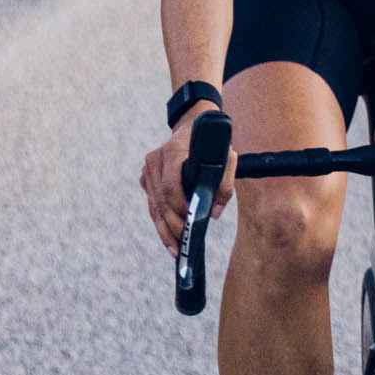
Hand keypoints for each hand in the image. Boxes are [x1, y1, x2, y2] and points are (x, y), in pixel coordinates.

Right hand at [139, 104, 227, 251]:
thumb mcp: (227, 157)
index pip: (170, 184)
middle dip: (172, 225)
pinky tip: (169, 238)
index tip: (189, 221)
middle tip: (183, 246)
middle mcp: (155, 161)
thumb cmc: (212, 142)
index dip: (178, 205)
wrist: (193, 124)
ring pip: (154, 206)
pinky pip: (153, 204)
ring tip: (175, 250)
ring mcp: (148, 170)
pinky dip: (160, 222)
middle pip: (160, 200)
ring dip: (163, 230)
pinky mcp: (147, 178)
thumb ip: (224, 184)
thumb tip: (215, 213)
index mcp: (172, 152)